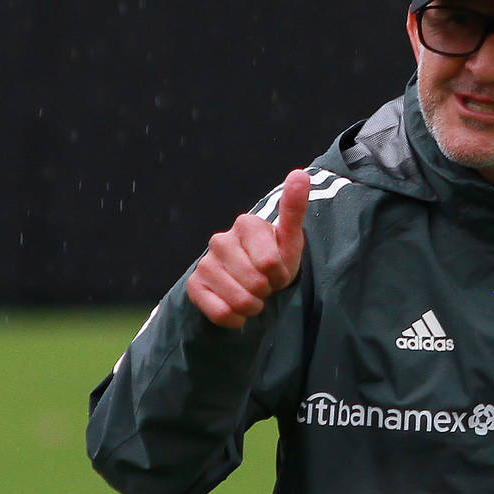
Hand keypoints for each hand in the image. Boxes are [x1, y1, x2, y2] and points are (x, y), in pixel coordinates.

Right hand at [187, 169, 309, 327]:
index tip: (278, 272)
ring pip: (238, 300)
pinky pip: (219, 313)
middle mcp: (220, 239)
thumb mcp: (290, 237)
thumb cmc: (276, 258)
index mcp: (246, 223)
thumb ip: (294, 208)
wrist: (253, 282)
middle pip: (254, 284)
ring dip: (252, 307)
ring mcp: (205, 262)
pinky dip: (235, 319)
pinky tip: (238, 310)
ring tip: (254, 297)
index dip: (279, 276)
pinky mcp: (194, 285)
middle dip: (266, 292)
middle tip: (266, 286)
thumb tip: (300, 174)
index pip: (270, 264)